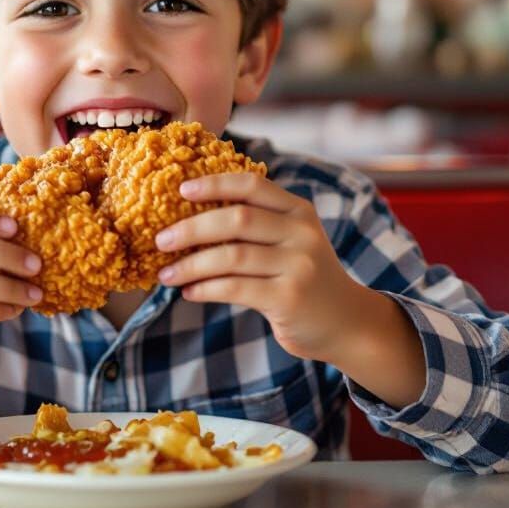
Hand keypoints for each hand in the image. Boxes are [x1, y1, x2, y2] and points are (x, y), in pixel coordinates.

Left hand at [154, 172, 367, 362]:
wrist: (348, 323)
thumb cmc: (303, 277)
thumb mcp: (291, 241)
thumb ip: (257, 225)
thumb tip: (187, 219)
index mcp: (298, 211)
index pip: (252, 185)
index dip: (214, 184)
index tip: (181, 190)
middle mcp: (301, 233)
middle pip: (237, 219)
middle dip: (191, 228)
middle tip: (160, 239)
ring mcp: (298, 266)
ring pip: (231, 256)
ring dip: (190, 265)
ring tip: (166, 274)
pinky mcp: (289, 298)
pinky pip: (235, 288)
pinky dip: (205, 289)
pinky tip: (188, 292)